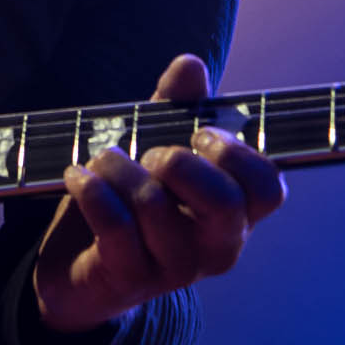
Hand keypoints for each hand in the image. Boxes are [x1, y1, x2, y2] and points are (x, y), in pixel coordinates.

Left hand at [31, 53, 284, 333]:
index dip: (237, 155)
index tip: (201, 134)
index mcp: (234, 215)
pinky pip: (115, 225)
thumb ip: (176, 109)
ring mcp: (175, 268)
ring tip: (102, 160)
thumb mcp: (152, 148)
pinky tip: (77, 177)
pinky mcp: (129, 279)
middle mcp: (216, 247)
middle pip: (224, 203)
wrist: (76, 267)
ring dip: (119, 168)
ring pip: (155, 206)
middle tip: (151, 156)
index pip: (268, 189)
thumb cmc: (129, 202)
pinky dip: (92, 190)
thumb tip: (191, 65)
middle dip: (179, 162)